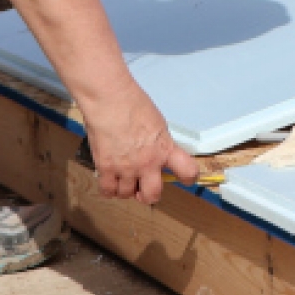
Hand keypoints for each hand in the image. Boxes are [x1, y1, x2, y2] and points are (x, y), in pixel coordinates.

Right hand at [82, 91, 198, 204]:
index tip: (185, 178)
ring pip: (127, 194)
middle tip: (144, 188)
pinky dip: (109, 189)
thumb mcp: (157, 123)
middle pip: (153, 195)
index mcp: (165, 149)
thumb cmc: (132, 104)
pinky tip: (110, 180)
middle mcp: (147, 163)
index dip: (189, 178)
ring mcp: (126, 168)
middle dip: (149, 194)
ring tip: (123, 178)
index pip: (187, 171)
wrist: (109, 99)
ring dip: (126, 189)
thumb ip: (160, 143)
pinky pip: (108, 191)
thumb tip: (158, 152)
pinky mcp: (106, 168)